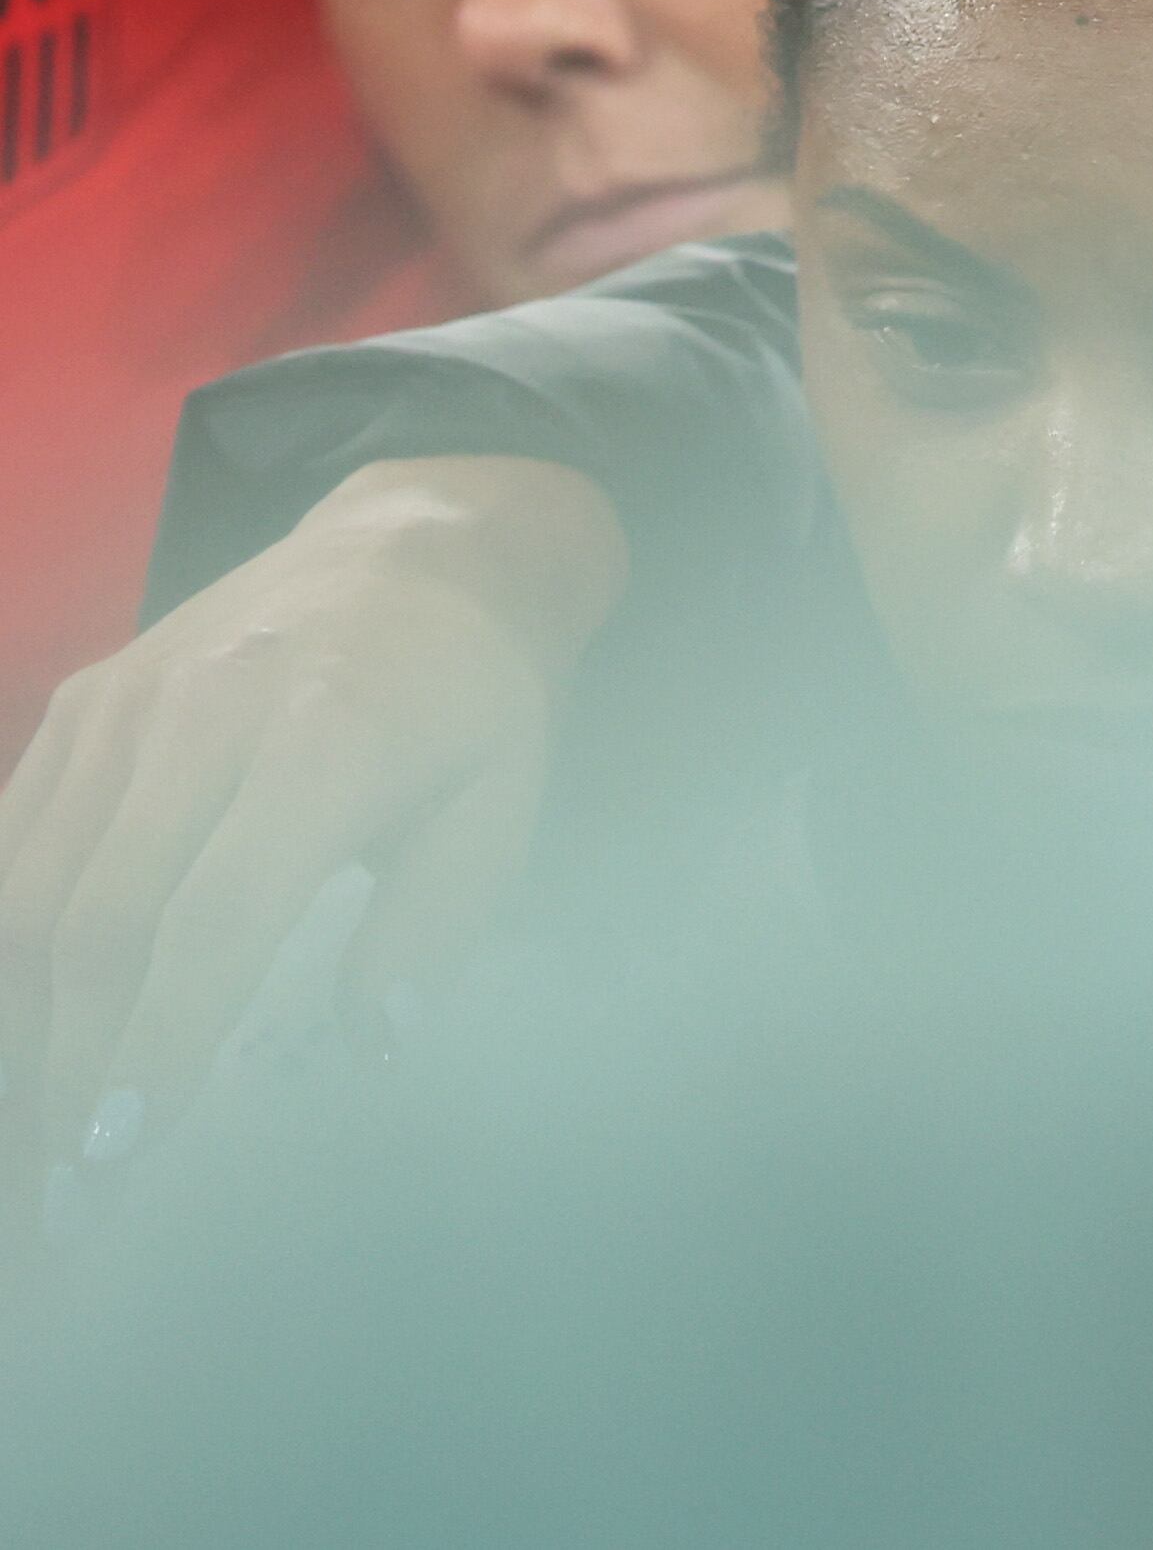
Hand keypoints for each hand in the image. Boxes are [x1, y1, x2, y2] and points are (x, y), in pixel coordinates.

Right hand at [0, 456, 623, 1180]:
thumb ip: (443, 916)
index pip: (215, 915)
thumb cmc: (468, 694)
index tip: (124, 1153)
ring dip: (19, 1029)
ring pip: (25, 892)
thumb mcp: (506, 793)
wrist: (413, 549)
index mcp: (323, 735)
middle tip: (66, 1199)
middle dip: (69, 1071)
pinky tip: (19, 1036)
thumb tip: (373, 1036)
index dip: (159, 1039)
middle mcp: (200, 714)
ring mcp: (120, 708)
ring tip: (36, 1147)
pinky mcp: (77, 707)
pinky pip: (9, 841)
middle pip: (97, 921)